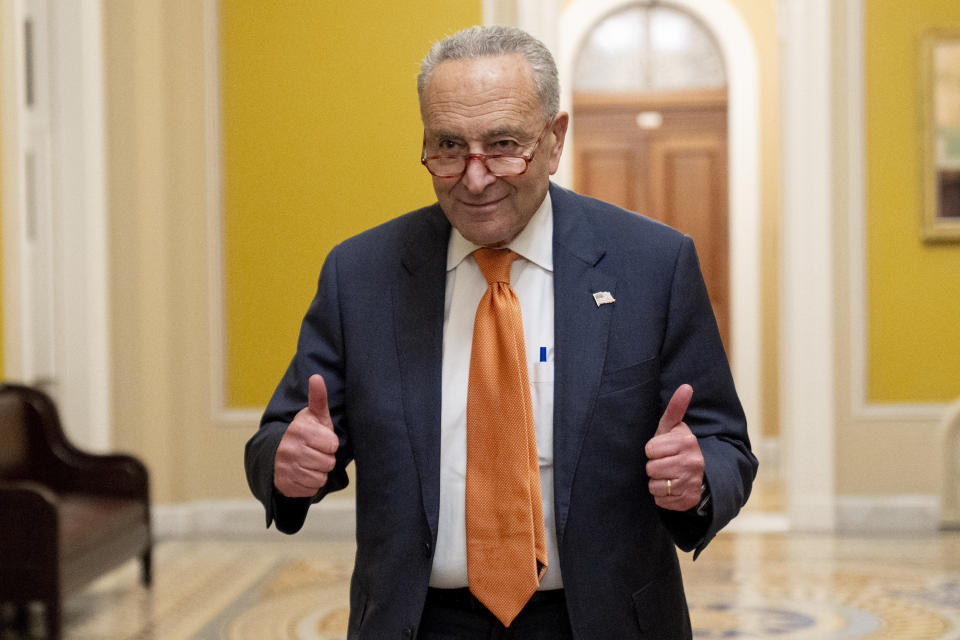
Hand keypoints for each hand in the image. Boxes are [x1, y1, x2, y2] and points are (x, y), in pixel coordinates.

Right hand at [273, 374, 339, 497]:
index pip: (332, 444)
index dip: (330, 443)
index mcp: (299, 430)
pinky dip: (310, 484)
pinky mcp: (284, 485)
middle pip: (328, 463)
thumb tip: (316, 377)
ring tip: (309, 462)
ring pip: (320, 478)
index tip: (320, 439)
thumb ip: (318, 398)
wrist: (280, 455)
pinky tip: (302, 474)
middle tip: (315, 452)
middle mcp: (289, 449)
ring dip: (319, 472)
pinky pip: (311, 490)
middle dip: (325, 459)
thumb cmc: (307, 433)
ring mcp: (285, 468)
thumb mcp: (314, 416)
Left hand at [645, 384, 703, 510]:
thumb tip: (686, 386)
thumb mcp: (674, 428)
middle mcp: (692, 462)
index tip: (662, 450)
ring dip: (656, 482)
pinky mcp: (687, 500)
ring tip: (667, 476)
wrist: (697, 476)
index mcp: (687, 441)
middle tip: (665, 463)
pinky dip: (662, 496)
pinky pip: (660, 500)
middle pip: (651, 468)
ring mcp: (691, 483)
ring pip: (654, 485)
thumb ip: (676, 408)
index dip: (652, 450)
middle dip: (654, 467)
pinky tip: (671, 488)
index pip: (650, 449)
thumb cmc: (676, 447)